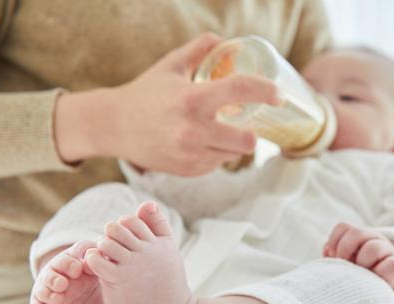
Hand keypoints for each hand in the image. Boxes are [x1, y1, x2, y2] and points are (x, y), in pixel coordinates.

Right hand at [54, 32, 281, 175]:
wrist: (115, 127)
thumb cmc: (146, 93)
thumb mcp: (171, 65)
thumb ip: (201, 49)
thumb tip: (229, 42)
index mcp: (192, 99)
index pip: (240, 90)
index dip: (265, 91)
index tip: (279, 95)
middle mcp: (193, 131)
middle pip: (247, 140)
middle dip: (252, 133)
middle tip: (247, 123)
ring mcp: (190, 155)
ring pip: (233, 155)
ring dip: (234, 144)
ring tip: (219, 131)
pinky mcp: (188, 171)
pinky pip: (217, 164)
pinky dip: (217, 154)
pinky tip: (202, 143)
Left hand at [324, 223, 393, 296]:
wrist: (376, 287)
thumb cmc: (353, 274)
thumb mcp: (341, 262)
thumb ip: (332, 256)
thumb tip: (328, 250)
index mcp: (357, 235)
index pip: (343, 227)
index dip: (334, 240)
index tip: (332, 255)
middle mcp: (372, 238)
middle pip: (356, 233)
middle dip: (345, 250)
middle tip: (344, 265)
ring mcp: (385, 249)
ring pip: (372, 248)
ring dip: (362, 262)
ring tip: (360, 273)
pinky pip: (390, 265)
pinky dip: (378, 273)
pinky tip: (373, 280)